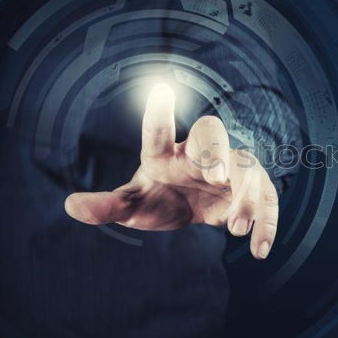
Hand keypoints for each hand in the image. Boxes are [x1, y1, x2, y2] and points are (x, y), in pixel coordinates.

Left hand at [64, 83, 278, 259]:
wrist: (192, 209)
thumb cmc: (160, 198)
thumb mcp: (134, 205)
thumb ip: (107, 205)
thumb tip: (70, 205)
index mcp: (165, 154)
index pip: (159, 132)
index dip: (160, 112)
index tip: (160, 88)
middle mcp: (199, 154)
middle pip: (212, 133)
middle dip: (217, 150)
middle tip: (216, 177)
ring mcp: (229, 169)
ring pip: (245, 167)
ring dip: (244, 195)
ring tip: (235, 228)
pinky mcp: (252, 189)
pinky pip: (267, 198)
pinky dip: (267, 222)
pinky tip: (260, 250)